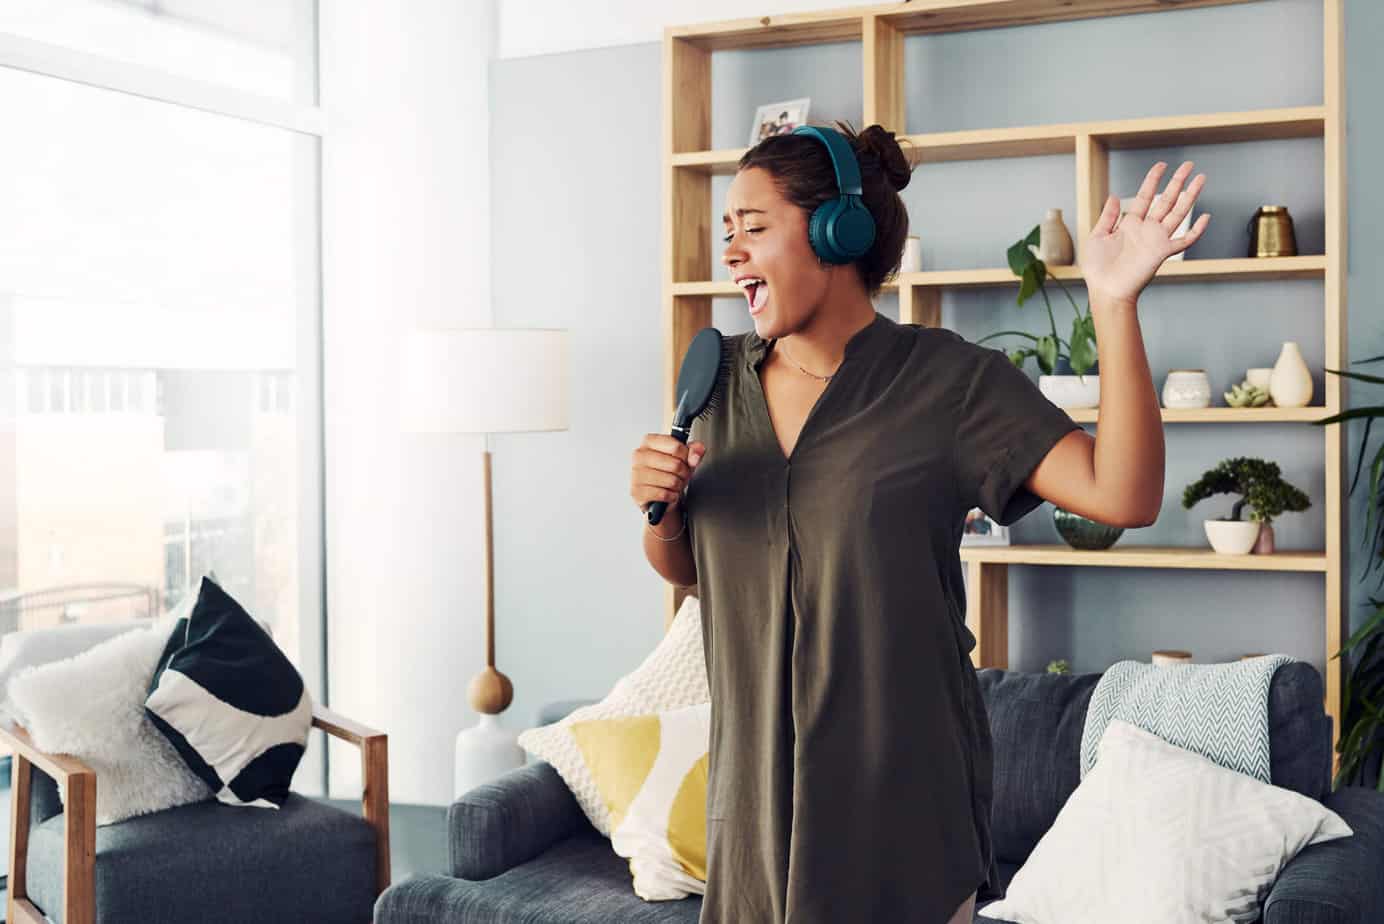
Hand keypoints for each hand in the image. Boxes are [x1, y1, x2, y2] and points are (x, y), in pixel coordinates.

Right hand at [630, 434, 704, 514]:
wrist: (660, 494)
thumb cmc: (670, 472)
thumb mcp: (685, 458)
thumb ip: (694, 451)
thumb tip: (696, 454)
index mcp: (649, 441)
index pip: (676, 446)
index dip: (686, 456)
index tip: (684, 459)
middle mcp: (639, 455)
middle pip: (675, 464)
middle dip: (684, 473)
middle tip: (680, 475)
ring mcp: (636, 473)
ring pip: (671, 480)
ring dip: (677, 486)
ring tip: (673, 484)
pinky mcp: (637, 492)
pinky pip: (663, 494)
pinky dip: (671, 496)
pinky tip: (668, 493)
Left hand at [1081, 161, 1210, 306]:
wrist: (1105, 290)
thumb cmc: (1098, 268)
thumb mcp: (1097, 236)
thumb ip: (1107, 216)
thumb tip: (1115, 196)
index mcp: (1130, 223)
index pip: (1145, 196)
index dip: (1153, 180)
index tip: (1161, 165)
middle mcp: (1146, 229)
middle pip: (1167, 200)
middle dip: (1178, 181)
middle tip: (1189, 164)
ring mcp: (1156, 240)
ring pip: (1178, 213)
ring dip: (1190, 196)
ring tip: (1201, 178)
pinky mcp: (1162, 253)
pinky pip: (1184, 240)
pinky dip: (1196, 230)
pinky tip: (1205, 217)